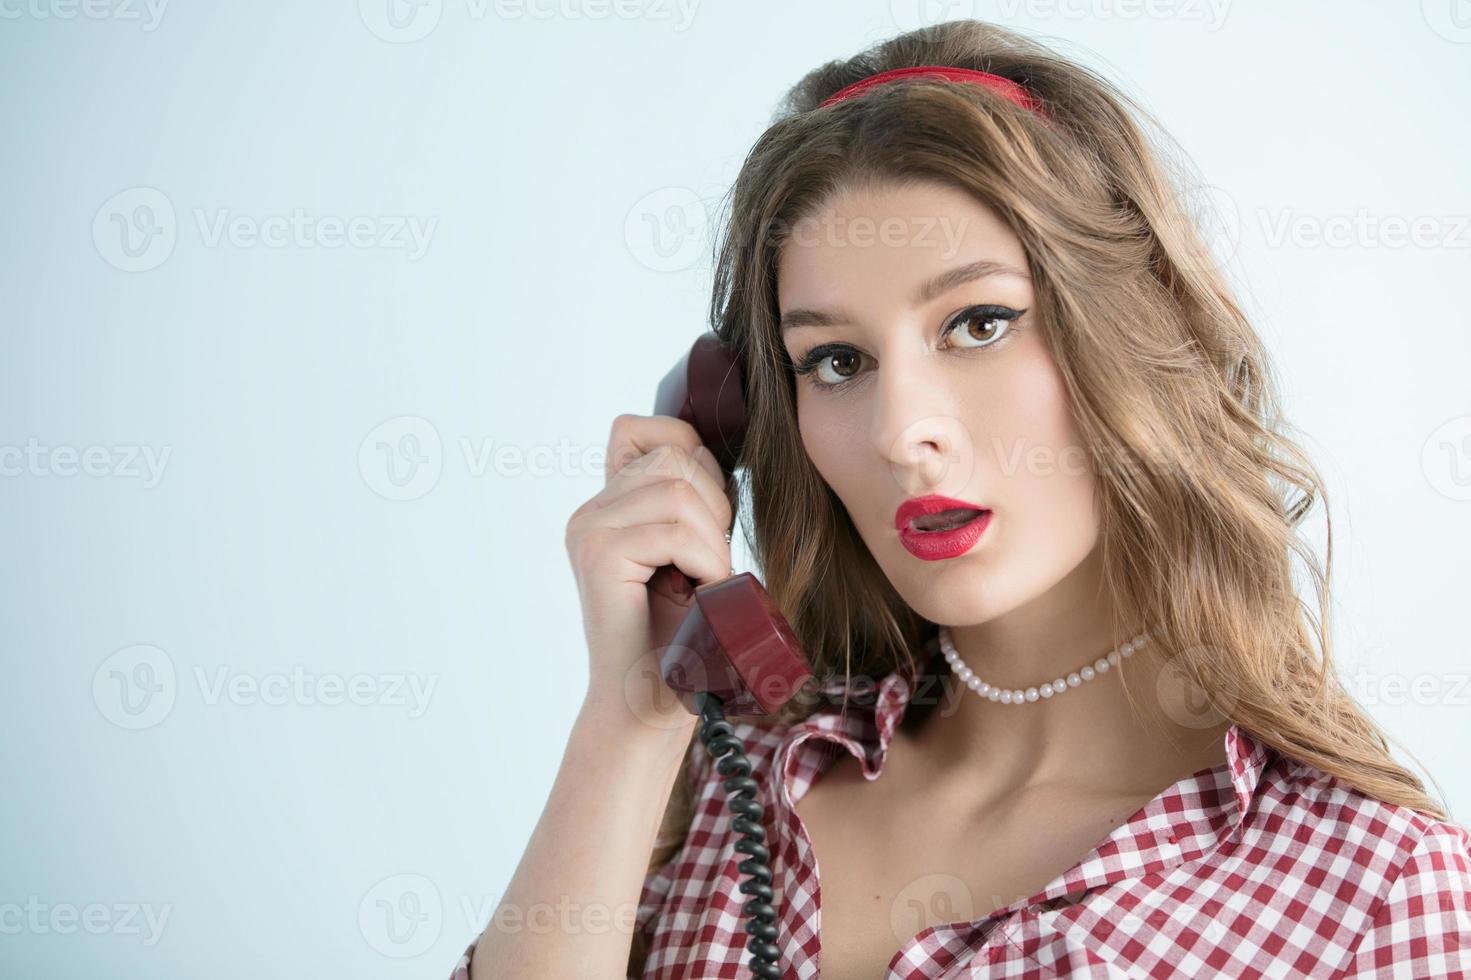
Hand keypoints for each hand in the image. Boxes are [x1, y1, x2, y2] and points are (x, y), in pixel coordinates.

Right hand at [564, 413, 733, 731]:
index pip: (653, 430)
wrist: (652, 704)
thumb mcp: (691, 552)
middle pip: (676, 456)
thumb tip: (715, 454)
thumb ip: (689, 502)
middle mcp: (590, 512)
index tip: (709, 520)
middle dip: (715, 505)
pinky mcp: (598, 557)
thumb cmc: (683, 635)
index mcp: (608, 504)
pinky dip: (706, 561)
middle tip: (711, 563)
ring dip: (712, 539)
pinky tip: (703, 594)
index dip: (698, 459)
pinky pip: (674, 531)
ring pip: (679, 490)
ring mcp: (589, 531)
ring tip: (706, 582)